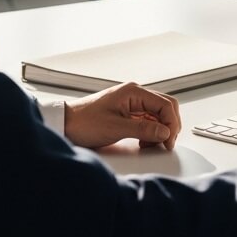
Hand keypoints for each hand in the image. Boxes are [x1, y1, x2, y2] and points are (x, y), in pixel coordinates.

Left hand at [63, 82, 181, 149]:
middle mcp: (135, 95)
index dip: (171, 123)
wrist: (65, 123)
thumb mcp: (115, 128)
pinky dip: (151, 131)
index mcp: (134, 92)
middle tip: (165, 143)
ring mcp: (132, 103)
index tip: (169, 140)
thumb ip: (143, 129)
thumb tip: (165, 132)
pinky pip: (148, 120)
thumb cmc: (84, 122)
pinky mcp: (128, 113)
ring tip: (152, 144)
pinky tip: (144, 141)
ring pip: (158, 115)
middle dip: (169, 126)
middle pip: (165, 107)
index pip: (165, 104)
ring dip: (160, 130)